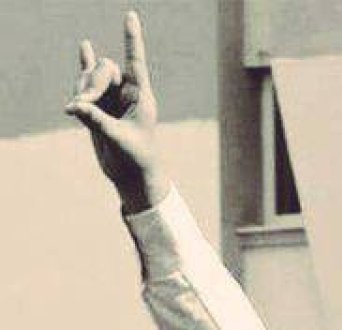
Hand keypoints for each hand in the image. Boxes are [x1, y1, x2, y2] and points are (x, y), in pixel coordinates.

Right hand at [65, 11, 167, 212]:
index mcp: (141, 97)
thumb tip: (74, 106)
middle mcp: (127, 94)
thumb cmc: (135, 159)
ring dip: (81, 89)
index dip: (132, 39)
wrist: (132, 176)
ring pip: (91, 78)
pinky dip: (84, 67)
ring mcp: (112, 99)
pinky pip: (89, 82)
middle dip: (90, 83)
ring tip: (77, 110)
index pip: (136, 62)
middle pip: (104, 69)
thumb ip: (97, 121)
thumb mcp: (117, 140)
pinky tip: (83, 47)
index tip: (130, 15)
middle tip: (81, 106)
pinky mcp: (99, 108)